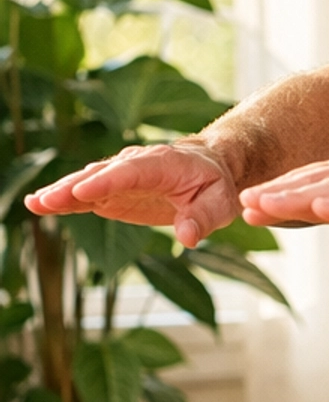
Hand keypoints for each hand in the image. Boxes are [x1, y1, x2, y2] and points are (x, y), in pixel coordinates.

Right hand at [27, 144, 238, 247]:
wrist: (207, 169)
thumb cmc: (214, 185)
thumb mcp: (220, 203)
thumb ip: (202, 218)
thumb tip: (188, 238)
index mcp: (162, 163)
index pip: (130, 172)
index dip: (107, 182)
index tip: (83, 192)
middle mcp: (134, 165)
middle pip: (99, 175)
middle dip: (73, 188)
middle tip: (47, 200)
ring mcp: (118, 177)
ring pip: (86, 183)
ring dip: (60, 193)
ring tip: (35, 204)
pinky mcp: (111, 192)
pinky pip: (84, 196)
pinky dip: (63, 200)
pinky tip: (39, 205)